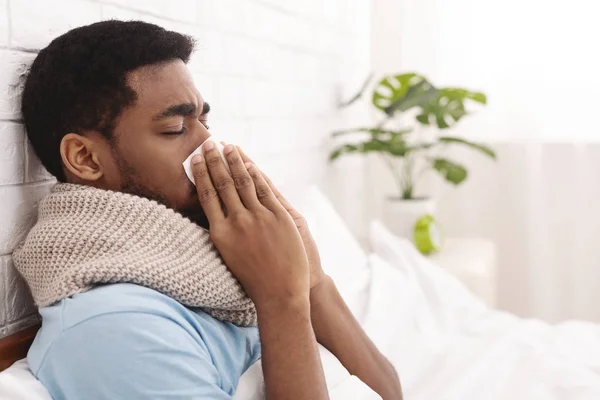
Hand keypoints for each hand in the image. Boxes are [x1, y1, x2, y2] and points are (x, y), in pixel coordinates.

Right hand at [191, 141, 309, 308]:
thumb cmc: (253, 278)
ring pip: (243, 182)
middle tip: (209, 142)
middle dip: (215, 160)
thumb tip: (214, 213)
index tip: (196, 159)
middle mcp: (237, 222)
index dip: (202, 174)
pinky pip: (264, 190)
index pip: (207, 196)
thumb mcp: (229, 256)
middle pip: (223, 184)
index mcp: (221, 233)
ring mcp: (259, 218)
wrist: (280, 293)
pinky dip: (256, 174)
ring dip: (234, 161)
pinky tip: (249, 163)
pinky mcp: (278, 217)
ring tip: (228, 146)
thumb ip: (223, 232)